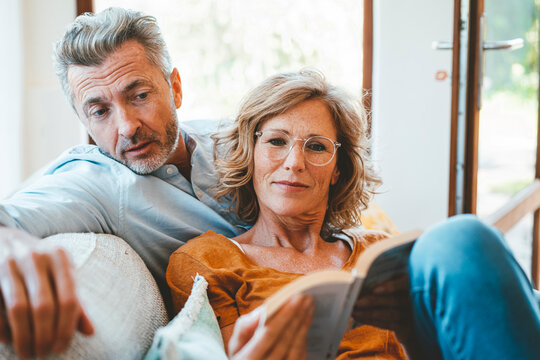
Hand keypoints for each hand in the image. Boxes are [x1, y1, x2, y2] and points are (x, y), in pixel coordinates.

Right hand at [0, 227, 93, 357]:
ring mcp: (10, 263)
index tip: (61, 347)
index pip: (69, 299)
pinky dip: (3, 328)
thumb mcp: (62, 274)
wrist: (5, 239)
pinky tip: (9, 339)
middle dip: (44, 336)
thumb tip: (90, 331)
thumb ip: (76, 301)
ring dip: (24, 336)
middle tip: (43, 352)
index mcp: (60, 257)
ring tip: (27, 352)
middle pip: (44, 307)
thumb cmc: (41, 264)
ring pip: (19, 309)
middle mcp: (36, 257)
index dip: (66, 328)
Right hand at [228, 295, 313, 359]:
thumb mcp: (236, 343)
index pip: (268, 335)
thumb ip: (245, 327)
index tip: (295, 298)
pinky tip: (306, 322)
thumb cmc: (242, 355)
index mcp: (247, 359)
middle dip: (297, 317)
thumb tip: (263, 310)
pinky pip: (300, 357)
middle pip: (284, 341)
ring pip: (295, 350)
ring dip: (304, 325)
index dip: (283, 316)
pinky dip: (303, 338)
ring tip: (309, 306)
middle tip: (306, 297)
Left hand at [353, 275, 419, 355]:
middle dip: (374, 301)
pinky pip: (388, 324)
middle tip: (357, 302)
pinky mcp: (406, 327)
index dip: (391, 286)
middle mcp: (415, 299)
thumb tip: (357, 275)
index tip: (375, 290)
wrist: (412, 315)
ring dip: (369, 313)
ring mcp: (412, 315)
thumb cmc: (397, 291)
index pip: (406, 283)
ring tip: (354, 311)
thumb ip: (384, 278)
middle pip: (394, 300)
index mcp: (412, 283)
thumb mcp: (395, 281)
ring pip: (390, 314)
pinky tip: (358, 317)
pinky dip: (371, 320)